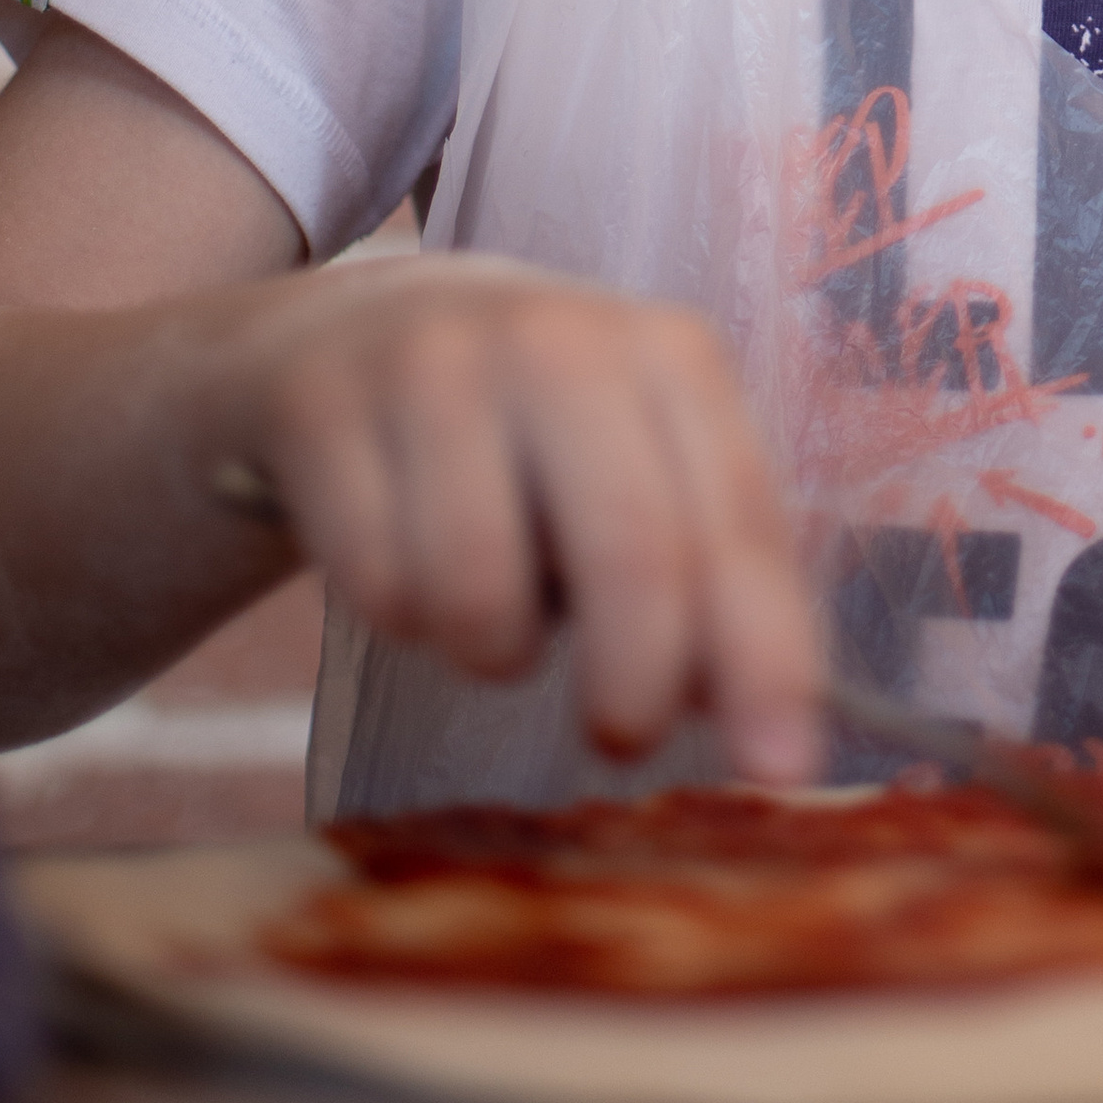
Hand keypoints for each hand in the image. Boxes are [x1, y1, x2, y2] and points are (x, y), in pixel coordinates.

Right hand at [234, 259, 821, 779]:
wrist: (350, 333)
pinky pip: (377, 585)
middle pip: (632, 552)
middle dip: (636, 683)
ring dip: (492, 648)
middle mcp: (561, 340)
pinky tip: (405, 563)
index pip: (739, 522)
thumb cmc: (528, 433)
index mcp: (668, 353)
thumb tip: (769, 730)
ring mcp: (435, 363)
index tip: (780, 769)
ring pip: (481, 587)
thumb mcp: (631, 464)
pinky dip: (398, 614)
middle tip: (621, 737)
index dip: (766, 656)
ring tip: (490, 612)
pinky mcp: (322, 404)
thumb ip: (705, 578)